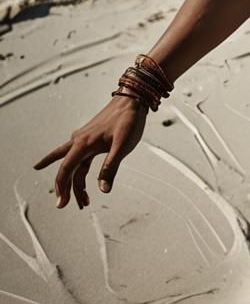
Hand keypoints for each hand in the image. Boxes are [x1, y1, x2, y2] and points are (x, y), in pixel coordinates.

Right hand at [33, 96, 147, 208]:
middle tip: (63, 205)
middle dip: (64, 188)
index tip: (61, 203)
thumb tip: (103, 189)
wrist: (133, 99)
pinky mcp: (91, 138)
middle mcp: (79, 141)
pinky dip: (79, 171)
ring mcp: (84, 139)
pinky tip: (78, 178)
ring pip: (74, 165)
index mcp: (83, 143)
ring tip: (84, 200)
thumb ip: (111, 167)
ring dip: (76, 183)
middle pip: (66, 168)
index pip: (66, 169)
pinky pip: (80, 158)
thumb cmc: (128, 119)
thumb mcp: (122, 145)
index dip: (62, 188)